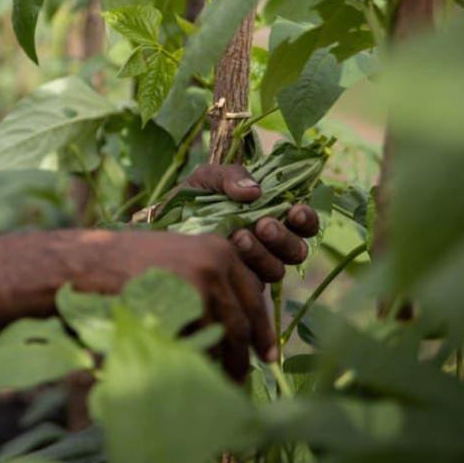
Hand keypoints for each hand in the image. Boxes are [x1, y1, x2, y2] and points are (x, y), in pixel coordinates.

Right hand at [72, 230, 275, 378]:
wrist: (93, 262)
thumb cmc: (129, 264)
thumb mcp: (178, 260)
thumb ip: (209, 280)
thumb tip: (235, 322)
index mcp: (221, 248)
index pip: (254, 293)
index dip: (261, 328)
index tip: (266, 353)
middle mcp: (219, 260)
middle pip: (245, 316)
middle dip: (247, 350)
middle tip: (248, 375)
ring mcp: (204, 280)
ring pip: (227, 332)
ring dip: (228, 360)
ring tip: (224, 381)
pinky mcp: (187, 301)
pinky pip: (202, 339)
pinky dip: (203, 358)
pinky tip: (197, 370)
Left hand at [183, 163, 318, 283]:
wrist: (157, 226)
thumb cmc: (189, 199)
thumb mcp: (207, 177)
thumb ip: (231, 176)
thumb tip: (255, 191)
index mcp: (272, 215)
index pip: (303, 224)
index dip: (306, 219)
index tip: (295, 211)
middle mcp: (269, 245)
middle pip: (296, 251)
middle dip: (283, 238)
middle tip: (263, 225)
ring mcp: (253, 267)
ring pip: (275, 269)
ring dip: (261, 254)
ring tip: (239, 236)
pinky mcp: (235, 285)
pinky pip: (251, 286)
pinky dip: (242, 269)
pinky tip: (225, 253)